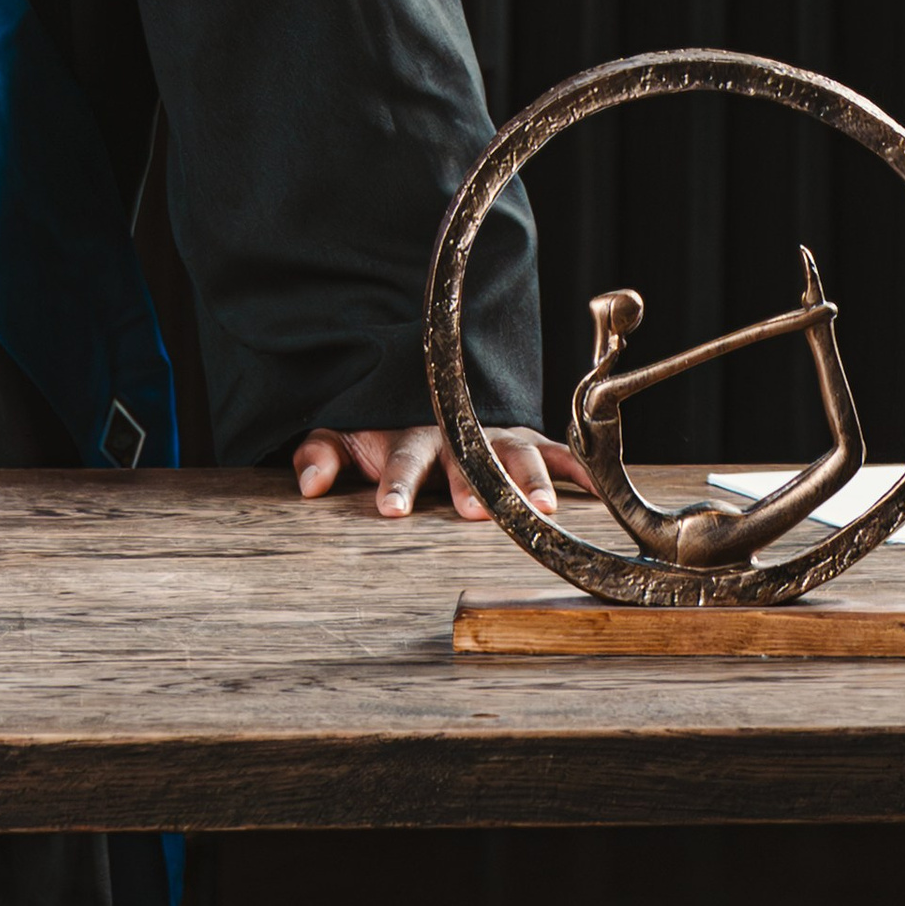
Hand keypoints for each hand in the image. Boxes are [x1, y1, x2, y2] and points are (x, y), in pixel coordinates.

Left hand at [291, 420, 592, 520]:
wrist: (426, 394)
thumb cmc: (384, 432)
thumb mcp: (347, 438)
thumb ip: (321, 454)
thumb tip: (308, 482)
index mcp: (408, 436)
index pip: (401, 457)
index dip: (396, 482)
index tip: (391, 509)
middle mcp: (455, 434)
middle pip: (465, 457)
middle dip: (470, 483)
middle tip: (473, 511)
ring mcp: (493, 436)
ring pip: (513, 453)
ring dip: (527, 478)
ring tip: (540, 507)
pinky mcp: (524, 439)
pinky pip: (554, 450)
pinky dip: (576, 468)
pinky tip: (596, 488)